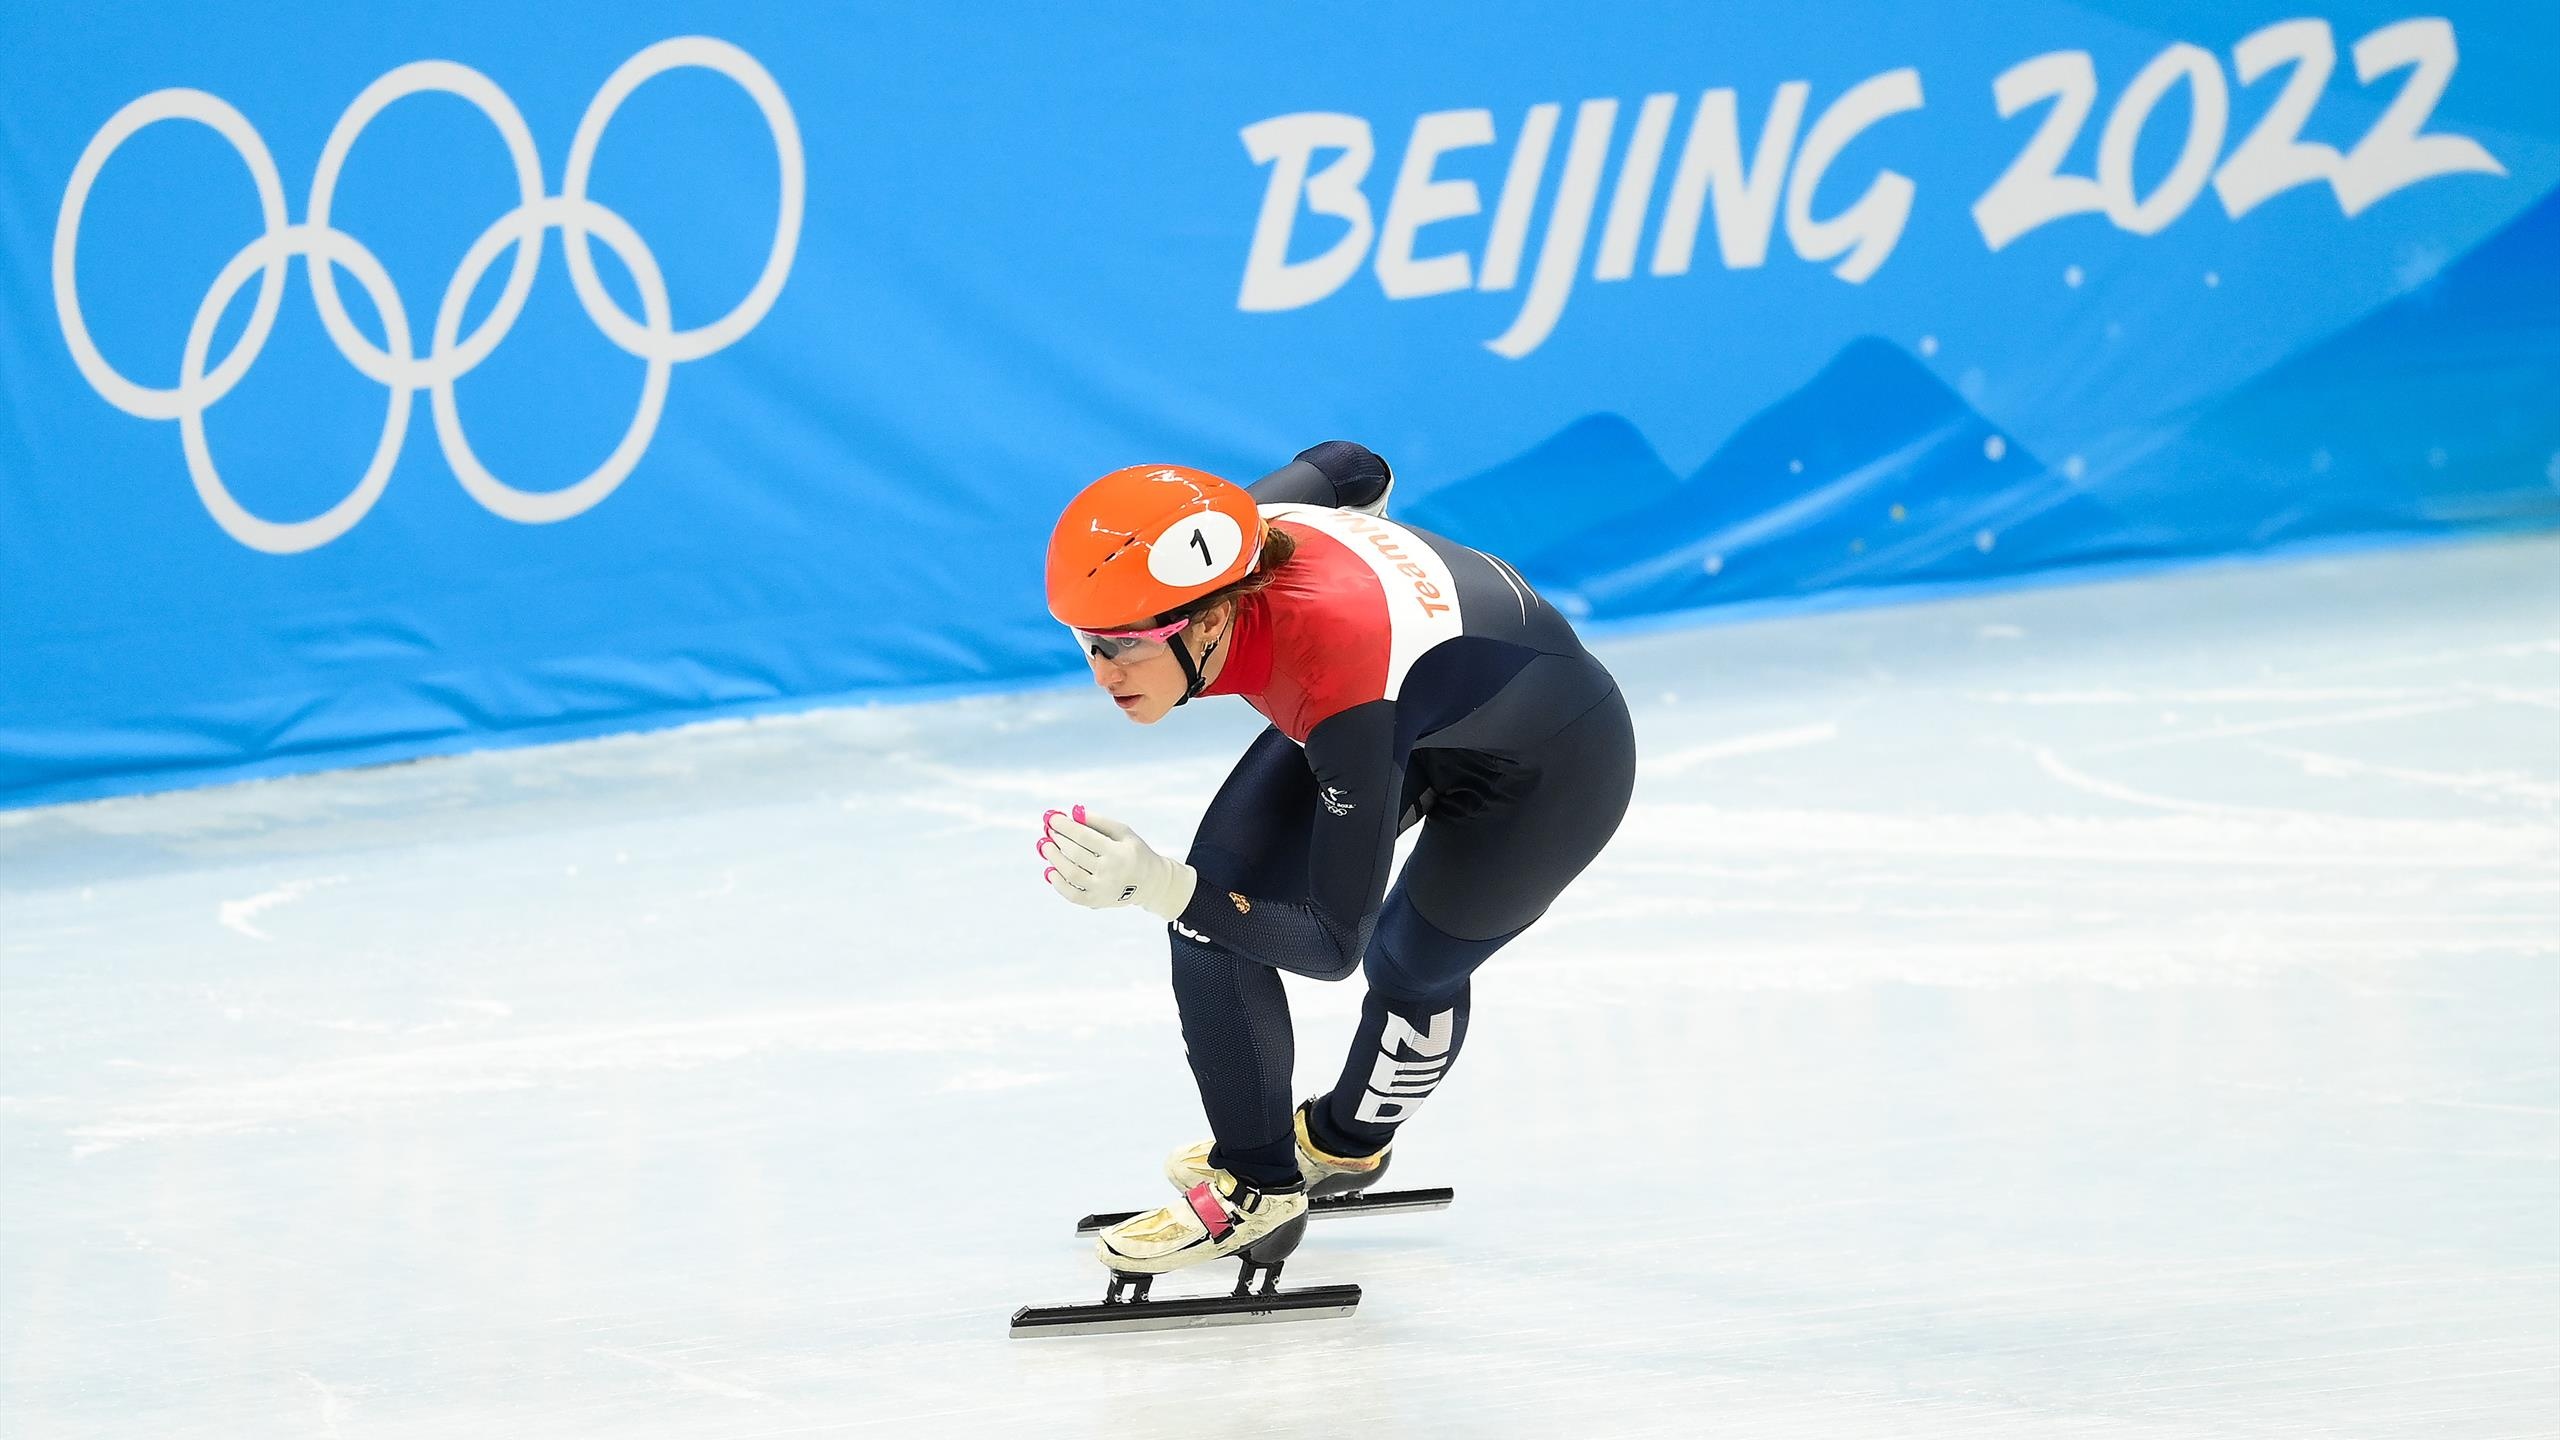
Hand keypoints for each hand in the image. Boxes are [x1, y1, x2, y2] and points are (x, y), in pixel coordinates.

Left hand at [1037, 807, 1198, 919]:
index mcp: (1118, 852)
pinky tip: (1050, 870)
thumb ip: (1099, 822)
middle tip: (1048, 830)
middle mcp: (1110, 872)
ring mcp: (1102, 889)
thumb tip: (1073, 812)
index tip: (1052, 818)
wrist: (1149, 882)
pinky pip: (1072, 894)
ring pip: (1071, 874)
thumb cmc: (1132, 851)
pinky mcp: (1096, 901)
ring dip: (1054, 858)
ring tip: (1045, 846)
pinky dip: (1058, 883)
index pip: (1085, 837)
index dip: (1065, 826)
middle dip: (1058, 839)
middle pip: (1076, 854)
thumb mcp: (1123, 832)